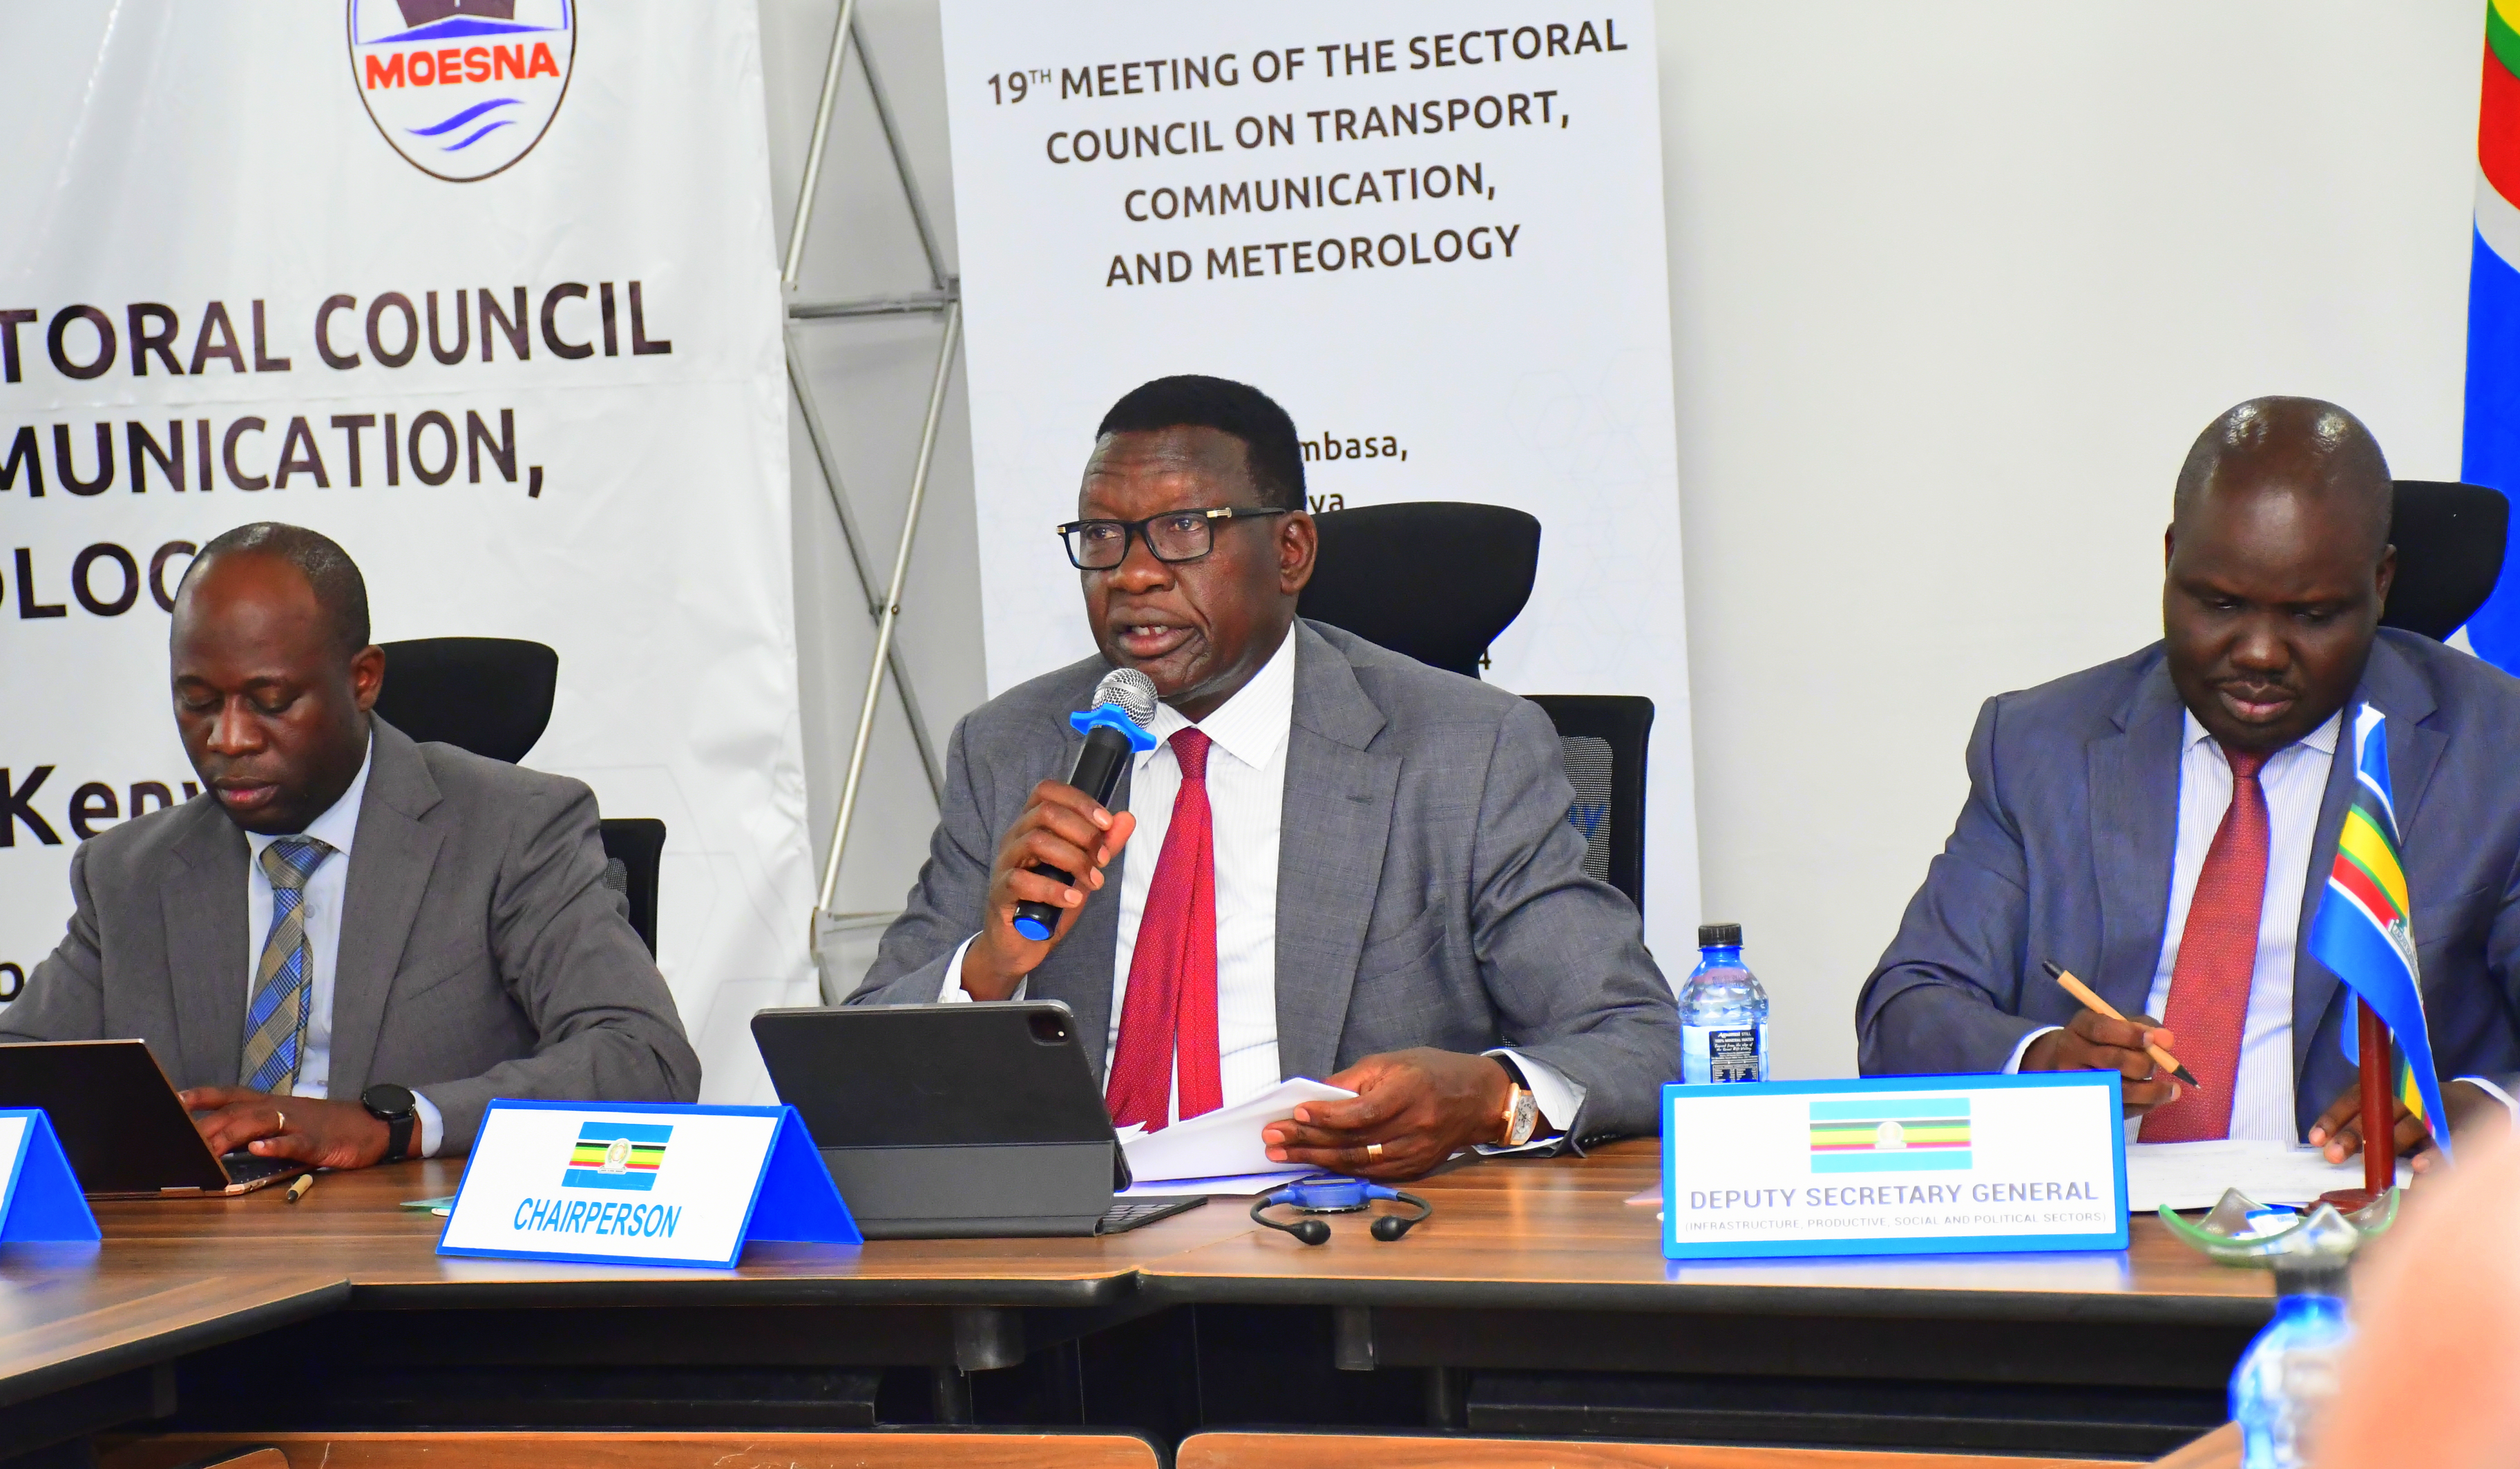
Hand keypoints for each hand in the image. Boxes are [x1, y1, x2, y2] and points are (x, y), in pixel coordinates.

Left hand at [179, 1087, 391, 1169]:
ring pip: (259, 1123)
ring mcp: (299, 1124)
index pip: (230, 1095)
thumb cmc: (327, 1128)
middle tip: (178, 1139)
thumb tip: (223, 1142)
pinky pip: (294, 1142)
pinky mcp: (318, 1142)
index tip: (173, 1100)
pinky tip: (259, 1149)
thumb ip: (259, 1129)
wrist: (372, 1127)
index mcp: (271, 1104)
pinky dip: (276, 1145)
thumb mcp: (290, 1123)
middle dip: (206, 1125)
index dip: (202, 1097)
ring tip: (207, 1149)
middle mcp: (280, 1109)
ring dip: (230, 1136)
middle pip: (236, 1112)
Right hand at [959, 781, 1137, 1000]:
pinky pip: (1021, 881)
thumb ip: (1103, 846)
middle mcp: (1015, 838)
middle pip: (1046, 812)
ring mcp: (1004, 864)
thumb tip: (1127, 818)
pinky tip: (1072, 900)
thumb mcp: (1083, 871)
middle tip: (1102, 860)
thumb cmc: (1051, 902)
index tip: (1106, 822)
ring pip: (1035, 841)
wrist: (1022, 944)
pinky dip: (1053, 890)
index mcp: (1032, 826)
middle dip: (1083, 833)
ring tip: (1094, 882)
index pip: (1047, 791)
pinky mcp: (999, 892)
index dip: (1079, 800)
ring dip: (1073, 860)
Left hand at [1260, 1049, 1511, 1180]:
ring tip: (1282, 1154)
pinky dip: (1338, 1168)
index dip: (1328, 1115)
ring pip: (1358, 1162)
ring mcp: (1415, 1153)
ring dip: (1315, 1159)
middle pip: (1353, 1141)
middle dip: (1307, 1140)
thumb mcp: (1392, 1062)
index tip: (1297, 1111)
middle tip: (1272, 1138)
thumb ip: (1353, 1080)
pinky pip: (1370, 1172)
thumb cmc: (1431, 1072)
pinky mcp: (1414, 1168)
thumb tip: (1314, 1094)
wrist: (1478, 1099)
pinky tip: (1313, 1162)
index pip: (1363, 1111)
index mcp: (1410, 1092)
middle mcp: (1414, 1127)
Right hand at [2020, 1009, 2181, 1114]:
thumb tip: (2166, 1040)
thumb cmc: (2097, 1041)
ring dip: (2151, 1091)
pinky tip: (2156, 1100)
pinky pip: (2120, 1108)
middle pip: (2112, 1060)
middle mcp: (2071, 1054)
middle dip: (2143, 1064)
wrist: (2060, 1062)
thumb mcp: (2113, 1024)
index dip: (2129, 1034)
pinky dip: (2144, 1105)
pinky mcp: (2087, 1104)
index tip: (2152, 1039)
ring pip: (2118, 1088)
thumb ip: (2142, 1027)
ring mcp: (2076, 1082)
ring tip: (2172, 1090)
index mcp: (2079, 1028)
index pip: (2101, 1029)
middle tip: (2157, 1066)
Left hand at [2309, 1078, 2511, 1174]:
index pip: (2355, 1099)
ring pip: (2410, 1125)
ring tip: (2372, 1164)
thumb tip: (2328, 1148)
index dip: (2334, 1117)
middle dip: (2355, 1135)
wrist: (2471, 1103)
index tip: (2315, 1139)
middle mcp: (2408, 1095)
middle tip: (2334, 1155)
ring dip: (2390, 1144)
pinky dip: (2433, 1154)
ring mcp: (2434, 1110)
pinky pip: (2446, 1140)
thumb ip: (2363, 1127)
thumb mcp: (2388, 1111)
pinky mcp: (2459, 1127)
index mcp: (2386, 1089)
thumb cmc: (2415, 1112)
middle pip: (2379, 1112)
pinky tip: (2419, 1168)